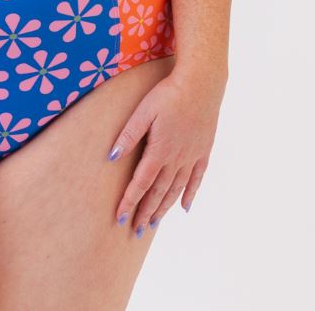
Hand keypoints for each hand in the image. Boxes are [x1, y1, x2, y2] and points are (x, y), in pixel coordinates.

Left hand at [107, 68, 226, 235]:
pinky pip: (196, 179)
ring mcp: (192, 156)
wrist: (202, 84)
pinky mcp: (203, 151)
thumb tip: (111, 157)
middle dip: (146, 212)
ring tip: (154, 223)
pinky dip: (189, 194)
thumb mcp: (143, 111)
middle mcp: (177, 159)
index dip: (130, 201)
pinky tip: (184, 207)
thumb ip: (129, 135)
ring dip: (164, 208)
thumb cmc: (168, 94)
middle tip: (136, 230)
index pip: (141, 183)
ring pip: (176, 190)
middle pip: (158, 192)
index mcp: (159, 150)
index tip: (120, 217)